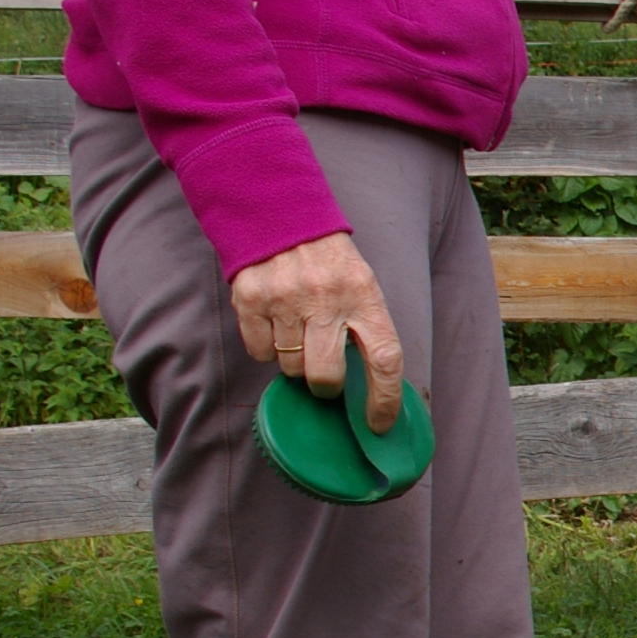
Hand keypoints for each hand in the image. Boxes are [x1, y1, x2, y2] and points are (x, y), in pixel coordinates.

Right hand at [230, 232, 405, 432]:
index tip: (378, 424)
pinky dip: (267, 348)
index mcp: (364, 295)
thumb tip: (367, 387)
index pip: (385, 359)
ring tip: (297, 328)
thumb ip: (364, 327)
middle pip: (326, 376)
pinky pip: (259, 353)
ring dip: (294, 360)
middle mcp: (327, 299)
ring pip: (290, 367)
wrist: (280, 213)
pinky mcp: (252, 299)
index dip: (384, 399)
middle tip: (324, 374)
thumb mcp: (360, 283)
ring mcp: (286, 299)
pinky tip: (274, 322)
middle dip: (325, 385)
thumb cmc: (329, 260)